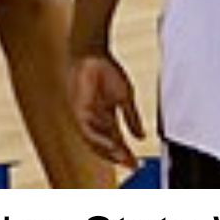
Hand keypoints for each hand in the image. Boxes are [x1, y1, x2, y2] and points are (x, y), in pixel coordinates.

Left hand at [72, 53, 144, 168]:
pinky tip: (110, 143)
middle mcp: (94, 122)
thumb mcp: (125, 97)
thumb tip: (141, 136)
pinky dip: (98, 138)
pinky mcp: (77, 111)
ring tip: (122, 157)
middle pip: (106, 145)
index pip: (116, 141)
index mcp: (106, 119)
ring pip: (95, 141)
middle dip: (118, 156)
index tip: (136, 162)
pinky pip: (87, 130)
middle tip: (131, 164)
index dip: (125, 153)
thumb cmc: (106, 72)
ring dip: (109, 151)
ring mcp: (85, 118)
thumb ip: (132, 118)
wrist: (91, 55)